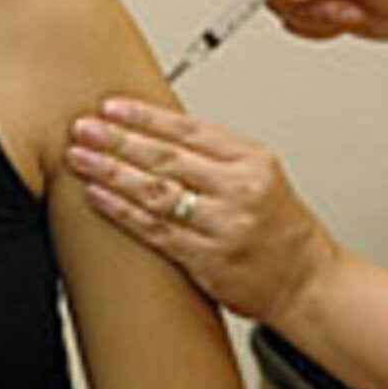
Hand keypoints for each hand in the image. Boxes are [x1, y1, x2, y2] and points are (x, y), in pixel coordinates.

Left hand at [67, 98, 338, 324]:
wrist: (307, 281)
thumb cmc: (279, 227)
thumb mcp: (260, 175)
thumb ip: (214, 155)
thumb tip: (152, 132)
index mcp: (252, 159)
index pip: (189, 129)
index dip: (144, 116)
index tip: (110, 106)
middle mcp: (240, 189)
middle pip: (166, 157)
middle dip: (118, 139)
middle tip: (84, 128)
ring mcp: (224, 226)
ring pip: (156, 192)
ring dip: (111, 172)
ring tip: (80, 158)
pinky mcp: (208, 260)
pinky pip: (155, 230)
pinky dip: (122, 211)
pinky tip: (97, 196)